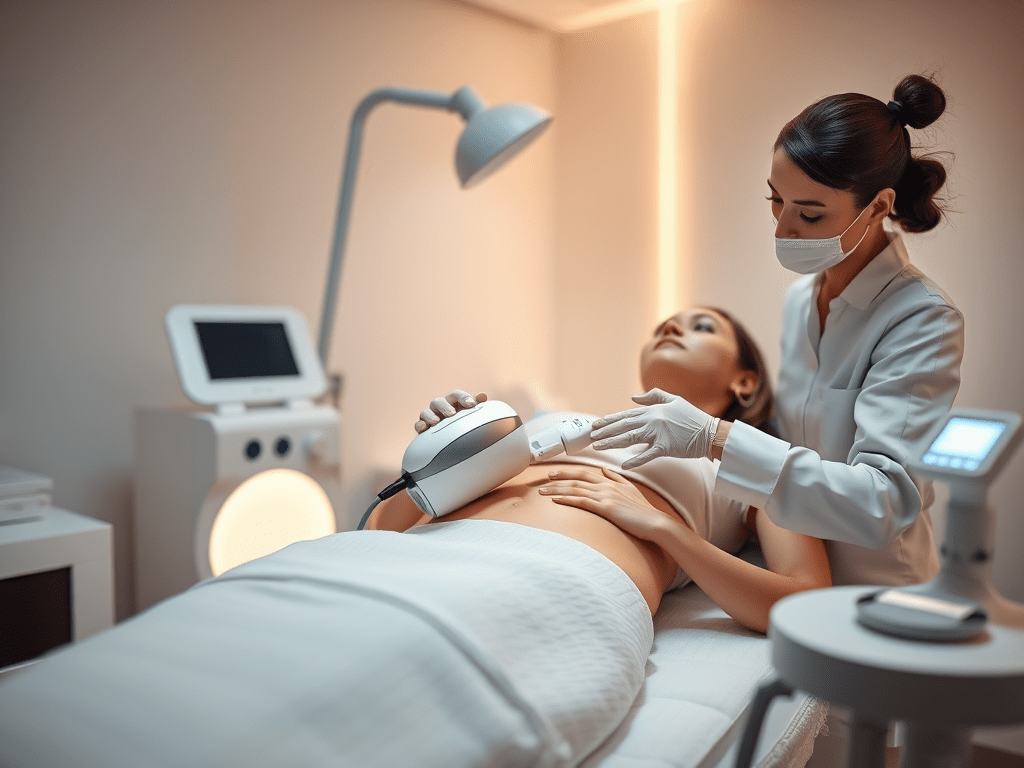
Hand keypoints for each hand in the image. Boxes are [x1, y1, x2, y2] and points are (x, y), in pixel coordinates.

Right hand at [414, 389, 487, 432]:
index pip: (456, 395)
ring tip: (437, 421)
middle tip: (452, 414)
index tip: (471, 404)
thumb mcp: (470, 414)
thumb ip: (476, 405)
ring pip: (426, 411)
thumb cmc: (463, 423)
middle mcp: (440, 407)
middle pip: (438, 401)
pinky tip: (424, 428)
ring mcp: (430, 416)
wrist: (450, 440)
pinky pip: (418, 424)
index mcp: (453, 402)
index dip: (463, 397)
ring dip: (431, 415)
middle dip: (444, 407)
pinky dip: (420, 425)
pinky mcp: (423, 428)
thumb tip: (482, 396)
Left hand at [538, 466, 675, 542]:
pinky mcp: (605, 508)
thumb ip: (616, 478)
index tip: (555, 473)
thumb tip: (603, 469)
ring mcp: (605, 496)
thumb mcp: (630, 489)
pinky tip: (555, 500)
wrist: (655, 522)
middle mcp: (605, 486)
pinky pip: (581, 501)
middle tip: (544, 479)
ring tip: (542, 491)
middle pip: (576, 479)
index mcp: (610, 482)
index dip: (568, 472)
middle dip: (558, 478)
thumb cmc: (643, 510)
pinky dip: (566, 499)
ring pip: (575, 489)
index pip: (584, 473)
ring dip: (557, 490)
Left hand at [590, 388, 717, 468]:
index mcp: (652, 410)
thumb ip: (653, 396)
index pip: (625, 415)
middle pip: (622, 426)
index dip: (609, 420)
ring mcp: (658, 434)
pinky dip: (634, 460)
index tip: (595, 424)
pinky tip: (623, 465)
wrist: (710, 433)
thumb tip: (633, 397)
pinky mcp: (665, 448)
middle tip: (590, 436)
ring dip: (611, 443)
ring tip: (598, 447)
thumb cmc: (692, 417)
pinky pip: (646, 455)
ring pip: (629, 439)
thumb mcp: (674, 400)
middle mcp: (652, 420)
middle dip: (605, 432)